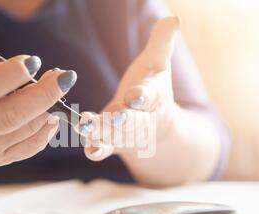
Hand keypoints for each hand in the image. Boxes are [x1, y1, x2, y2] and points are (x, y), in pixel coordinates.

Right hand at [0, 13, 76, 168]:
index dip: (11, 75)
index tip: (34, 61)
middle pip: (10, 115)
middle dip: (43, 94)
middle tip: (65, 76)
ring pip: (23, 131)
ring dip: (49, 109)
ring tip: (61, 86)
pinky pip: (28, 148)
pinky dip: (47, 131)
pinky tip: (55, 112)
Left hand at [79, 17, 179, 160]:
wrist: (156, 127)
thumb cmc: (153, 89)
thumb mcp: (158, 65)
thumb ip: (161, 44)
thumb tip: (174, 19)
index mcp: (153, 97)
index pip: (150, 96)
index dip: (143, 96)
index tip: (135, 96)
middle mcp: (141, 118)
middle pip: (133, 120)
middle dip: (122, 119)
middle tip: (113, 116)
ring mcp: (126, 134)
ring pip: (115, 135)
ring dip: (100, 132)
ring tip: (85, 125)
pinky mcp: (112, 143)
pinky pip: (104, 149)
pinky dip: (96, 150)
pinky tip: (87, 148)